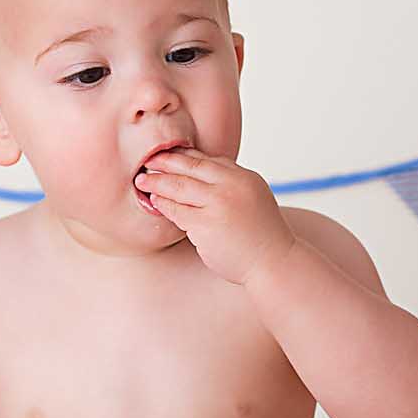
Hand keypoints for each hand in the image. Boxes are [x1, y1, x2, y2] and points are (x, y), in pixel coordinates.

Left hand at [134, 146, 296, 286]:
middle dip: (166, 162)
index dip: (184, 156)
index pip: (208, 160)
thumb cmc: (262, 236)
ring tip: (143, 179)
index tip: (168, 154)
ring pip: (179, 187)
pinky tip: (154, 201)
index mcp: (244, 177)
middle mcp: (231, 186)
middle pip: (190, 167)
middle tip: (148, 161)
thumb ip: (232, 184)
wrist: (274, 262)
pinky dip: (163, 204)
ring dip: (158, 182)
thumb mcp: (254, 197)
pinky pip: (177, 211)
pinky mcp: (205, 225)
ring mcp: (218, 205)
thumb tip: (203, 175)